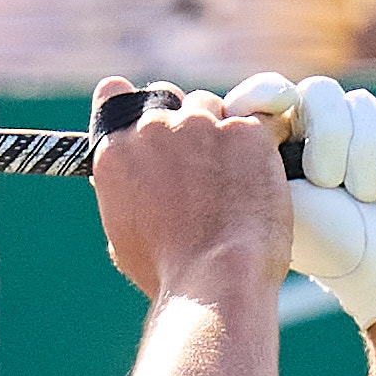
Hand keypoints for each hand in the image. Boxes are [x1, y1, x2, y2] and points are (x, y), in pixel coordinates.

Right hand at [80, 79, 295, 307]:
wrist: (216, 282)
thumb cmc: (171, 274)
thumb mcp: (125, 236)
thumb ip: (126, 193)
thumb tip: (135, 190)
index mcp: (116, 152)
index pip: (115, 93)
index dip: (139, 107)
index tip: (155, 122)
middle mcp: (153, 129)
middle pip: (170, 98)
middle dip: (185, 121)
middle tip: (202, 161)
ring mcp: (200, 125)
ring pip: (213, 107)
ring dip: (222, 132)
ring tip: (234, 177)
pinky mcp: (245, 132)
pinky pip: (257, 123)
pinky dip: (260, 145)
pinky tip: (260, 176)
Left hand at [238, 72, 375, 329]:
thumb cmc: (331, 244)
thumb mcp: (280, 199)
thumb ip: (258, 152)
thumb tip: (245, 108)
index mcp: (276, 146)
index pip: (263, 94)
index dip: (268, 90)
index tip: (281, 103)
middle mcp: (314, 133)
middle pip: (320, 91)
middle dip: (331, 139)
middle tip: (330, 184)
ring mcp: (357, 133)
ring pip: (362, 105)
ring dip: (367, 158)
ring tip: (368, 199)